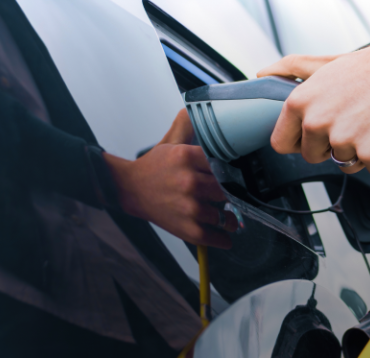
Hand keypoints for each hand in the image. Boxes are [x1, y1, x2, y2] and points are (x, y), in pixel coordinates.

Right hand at [104, 109, 236, 248]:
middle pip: (227, 189)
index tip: (239, 176)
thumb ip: (188, 124)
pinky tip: (225, 234)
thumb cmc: (155, 167)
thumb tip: (198, 106)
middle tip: (233, 197)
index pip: (225, 163)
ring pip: (225, 215)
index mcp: (188, 157)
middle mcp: (189, 182)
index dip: (233, 171)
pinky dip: (223, 238)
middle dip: (232, 195)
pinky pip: (215, 237)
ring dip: (230, 219)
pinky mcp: (186, 229)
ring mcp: (189, 207)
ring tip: (229, 217)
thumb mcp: (172, 142)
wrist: (130, 190)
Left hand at [260, 27, 369, 176]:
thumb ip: (291, 70)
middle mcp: (318, 123)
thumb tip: (263, 74)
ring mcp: (344, 140)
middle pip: (315, 157)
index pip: (282, 143)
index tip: (314, 137)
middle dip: (333, 146)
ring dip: (361, 151)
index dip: (300, 141)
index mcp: (300, 103)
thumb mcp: (324, 65)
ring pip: (346, 164)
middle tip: (353, 121)